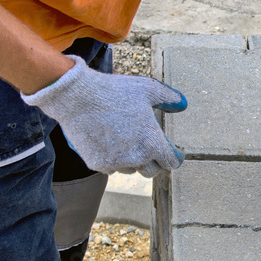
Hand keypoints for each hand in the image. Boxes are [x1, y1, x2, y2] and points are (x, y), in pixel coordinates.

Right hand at [22, 56, 186, 176]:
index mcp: (152, 143)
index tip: (172, 153)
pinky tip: (109, 142)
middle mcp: (136, 158)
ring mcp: (116, 163)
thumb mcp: (147, 89)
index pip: (171, 163)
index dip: (173, 157)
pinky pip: (111, 168)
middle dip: (153, 161)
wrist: (77, 96)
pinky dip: (113, 159)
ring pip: (131, 169)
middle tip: (148, 146)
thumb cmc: (115, 91)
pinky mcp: (97, 164)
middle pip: (152, 171)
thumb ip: (168, 98)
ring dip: (132, 160)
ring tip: (125, 139)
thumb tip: (182, 104)